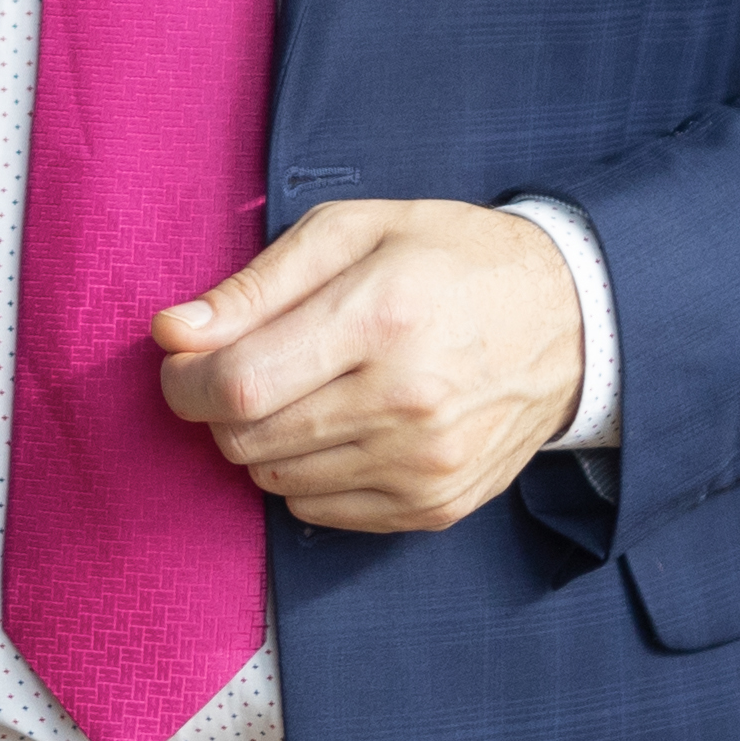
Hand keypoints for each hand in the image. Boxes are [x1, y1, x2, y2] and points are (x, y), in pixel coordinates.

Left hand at [154, 199, 584, 534]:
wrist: (568, 320)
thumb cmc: (450, 260)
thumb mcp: (354, 231)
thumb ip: (255, 283)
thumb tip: (171, 332)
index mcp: (381, 318)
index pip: (239, 384)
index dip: (185, 380)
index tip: (183, 359)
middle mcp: (405, 402)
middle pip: (248, 439)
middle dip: (219, 406)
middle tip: (245, 365)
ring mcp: (424, 465)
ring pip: (276, 479)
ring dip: (263, 438)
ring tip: (305, 388)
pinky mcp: (435, 507)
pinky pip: (319, 509)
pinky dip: (306, 471)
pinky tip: (341, 424)